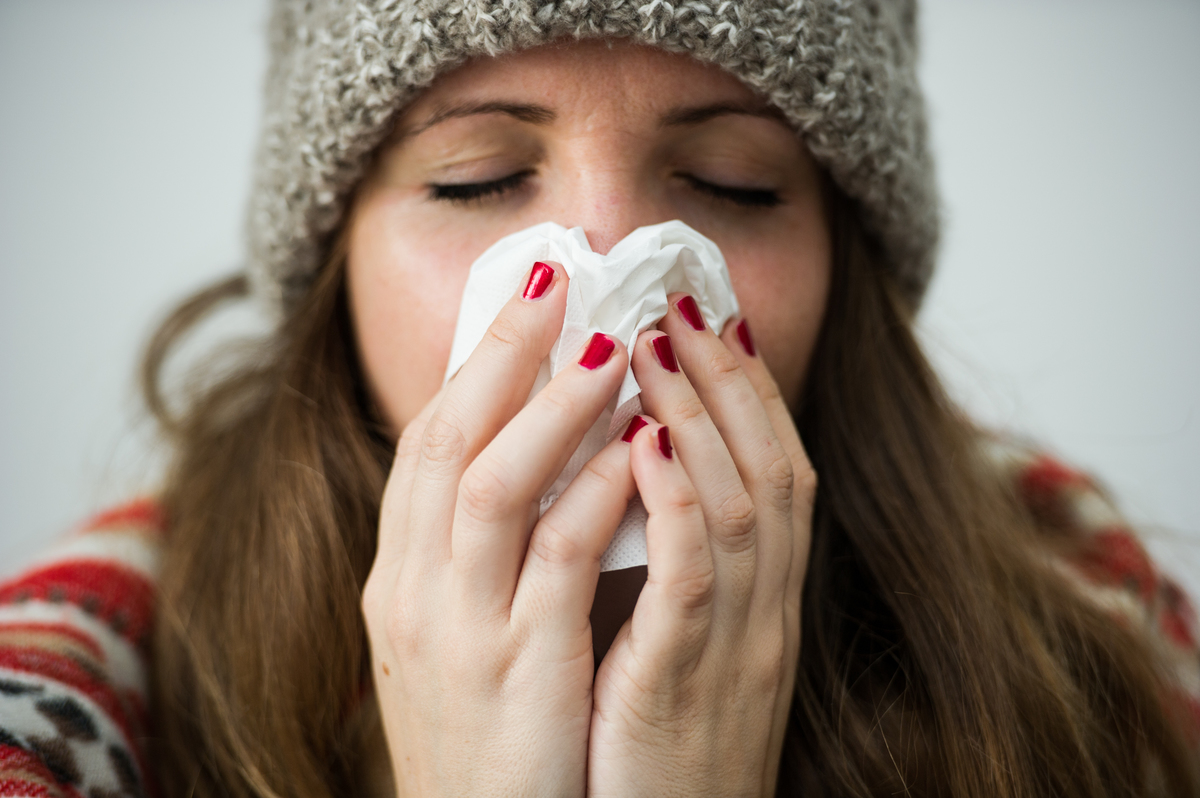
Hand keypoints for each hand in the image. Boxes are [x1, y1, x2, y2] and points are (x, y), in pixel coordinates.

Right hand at [361, 262, 637, 797]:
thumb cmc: (481, 738)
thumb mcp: (457, 637)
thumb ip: (480, 554)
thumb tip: (536, 462)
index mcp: (398, 579)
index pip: (425, 443)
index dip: (473, 362)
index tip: (521, 296)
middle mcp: (411, 592)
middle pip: (446, 439)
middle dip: (499, 349)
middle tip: (554, 274)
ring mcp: (458, 631)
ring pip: (493, 484)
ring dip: (551, 405)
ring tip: (606, 342)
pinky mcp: (517, 672)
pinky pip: (556, 560)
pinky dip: (594, 492)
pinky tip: (637, 446)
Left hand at [587, 294, 815, 797]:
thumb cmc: (655, 748)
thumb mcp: (681, 647)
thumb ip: (675, 568)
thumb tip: (634, 479)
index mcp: (762, 602)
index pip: (775, 470)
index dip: (748, 390)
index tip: (712, 319)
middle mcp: (766, 612)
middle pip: (772, 466)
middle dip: (729, 377)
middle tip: (686, 300)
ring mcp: (737, 644)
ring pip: (743, 503)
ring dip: (701, 413)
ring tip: (654, 340)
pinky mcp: (687, 681)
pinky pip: (693, 576)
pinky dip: (677, 500)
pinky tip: (647, 440)